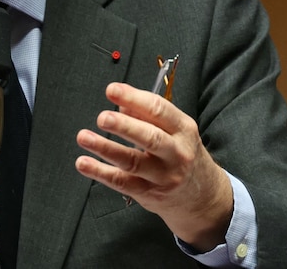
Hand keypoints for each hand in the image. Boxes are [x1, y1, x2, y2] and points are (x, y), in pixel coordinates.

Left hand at [75, 82, 232, 251]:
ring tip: (84, 137)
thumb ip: (149, 116)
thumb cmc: (183, 155)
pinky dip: (100, 172)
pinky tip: (84, 163)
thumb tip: (122, 105)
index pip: (159, 110)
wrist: (202, 196)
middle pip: (150, 138)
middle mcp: (176, 153)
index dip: (134, 98)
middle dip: (124, 127)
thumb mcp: (176, 131)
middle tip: (103, 117)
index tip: (112, 90)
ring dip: (105, 148)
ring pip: (132, 161)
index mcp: (184, 130)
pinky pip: (121, 182)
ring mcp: (162, 176)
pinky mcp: (147, 193)